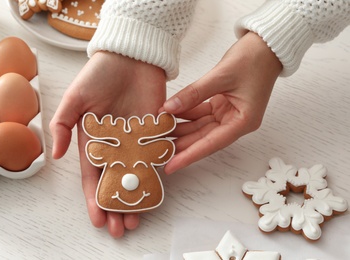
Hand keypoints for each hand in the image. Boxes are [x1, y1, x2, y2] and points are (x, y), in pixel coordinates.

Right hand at [49, 51, 166, 237]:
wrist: (132, 57)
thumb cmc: (100, 74)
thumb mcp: (74, 97)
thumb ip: (62, 125)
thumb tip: (57, 155)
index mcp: (93, 141)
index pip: (92, 177)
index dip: (94, 199)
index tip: (98, 219)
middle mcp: (114, 146)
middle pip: (114, 183)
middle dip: (115, 207)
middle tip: (119, 229)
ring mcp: (135, 142)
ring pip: (135, 178)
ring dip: (135, 200)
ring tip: (135, 221)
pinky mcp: (154, 134)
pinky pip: (155, 160)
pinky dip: (154, 179)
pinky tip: (154, 197)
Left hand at [161, 32, 282, 173]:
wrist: (266, 44)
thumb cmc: (253, 59)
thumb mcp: (221, 76)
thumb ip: (193, 93)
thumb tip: (168, 108)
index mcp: (243, 122)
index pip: (210, 144)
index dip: (188, 156)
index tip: (170, 167)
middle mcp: (235, 122)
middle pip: (203, 138)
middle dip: (180, 144)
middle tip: (157, 151)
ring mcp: (228, 114)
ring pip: (199, 127)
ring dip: (180, 129)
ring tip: (158, 133)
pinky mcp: (222, 104)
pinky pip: (200, 113)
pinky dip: (185, 114)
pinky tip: (169, 115)